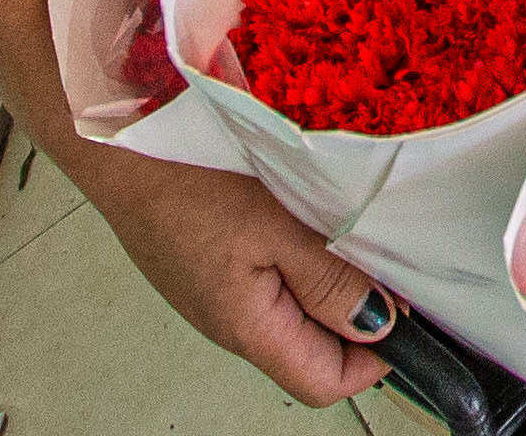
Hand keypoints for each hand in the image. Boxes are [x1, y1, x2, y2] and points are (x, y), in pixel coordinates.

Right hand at [85, 154, 390, 403]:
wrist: (120, 141)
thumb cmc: (186, 177)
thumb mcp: (276, 224)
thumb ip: (328, 281)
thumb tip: (378, 326)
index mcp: (248, 328)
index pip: (324, 384)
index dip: (374, 360)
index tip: (405, 313)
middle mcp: (228, 324)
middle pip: (310, 351)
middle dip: (355, 316)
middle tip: (380, 259)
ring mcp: (215, 295)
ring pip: (289, 312)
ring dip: (325, 282)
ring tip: (340, 232)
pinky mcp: (206, 266)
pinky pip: (264, 281)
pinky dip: (294, 260)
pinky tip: (298, 219)